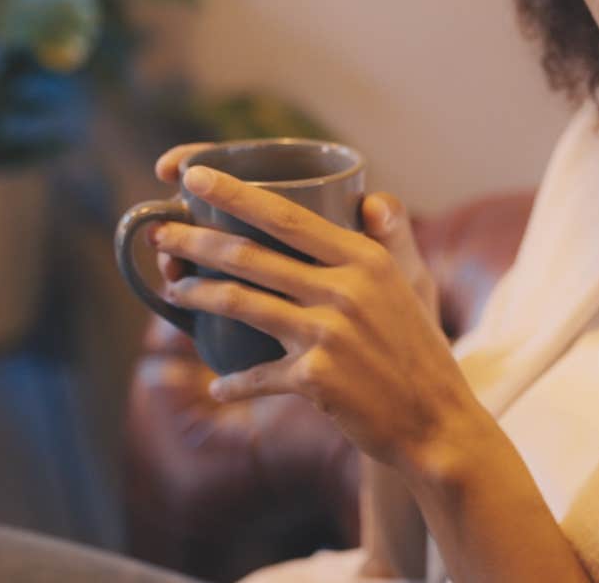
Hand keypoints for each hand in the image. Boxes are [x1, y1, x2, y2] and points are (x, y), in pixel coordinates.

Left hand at [145, 162, 477, 470]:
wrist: (437, 421)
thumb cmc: (418, 350)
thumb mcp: (411, 284)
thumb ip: (386, 239)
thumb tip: (370, 200)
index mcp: (363, 258)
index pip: (286, 215)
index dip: (233, 194)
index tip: (191, 177)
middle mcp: (344, 289)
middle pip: (251, 255)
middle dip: (196, 241)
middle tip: (161, 234)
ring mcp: (328, 334)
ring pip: (242, 304)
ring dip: (198, 295)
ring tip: (174, 289)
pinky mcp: (315, 378)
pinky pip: (257, 374)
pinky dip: (235, 382)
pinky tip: (219, 386)